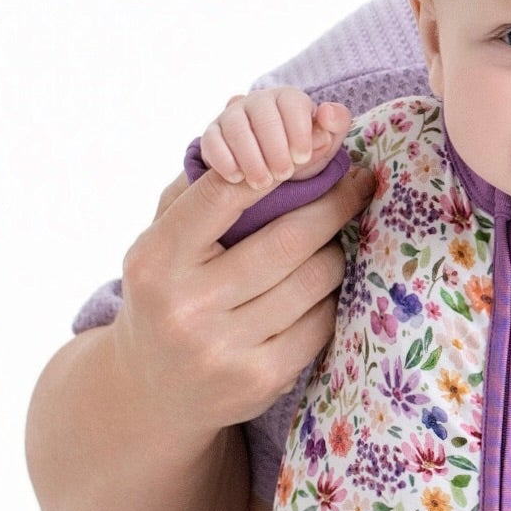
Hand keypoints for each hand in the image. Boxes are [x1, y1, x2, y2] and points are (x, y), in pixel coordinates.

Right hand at [114, 106, 375, 436]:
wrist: (151, 392)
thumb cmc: (165, 294)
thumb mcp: (159, 244)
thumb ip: (195, 191)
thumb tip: (242, 119)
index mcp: (157, 260)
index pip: (223, 196)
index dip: (278, 166)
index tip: (318, 148)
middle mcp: (187, 305)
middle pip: (288, 239)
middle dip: (333, 204)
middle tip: (359, 181)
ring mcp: (226, 347)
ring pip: (315, 280)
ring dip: (336, 251)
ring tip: (338, 236)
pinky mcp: (263, 379)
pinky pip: (322, 322)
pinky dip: (331, 298)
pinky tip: (326, 287)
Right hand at [200, 87, 350, 192]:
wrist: (271, 168)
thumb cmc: (301, 152)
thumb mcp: (323, 143)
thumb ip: (334, 126)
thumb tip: (329, 113)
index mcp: (287, 99)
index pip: (292, 101)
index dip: (298, 129)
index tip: (302, 157)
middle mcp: (258, 102)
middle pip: (263, 114)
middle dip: (274, 147)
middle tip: (284, 174)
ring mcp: (232, 116)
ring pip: (236, 127)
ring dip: (250, 157)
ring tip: (262, 182)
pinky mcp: (213, 134)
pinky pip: (212, 140)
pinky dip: (223, 159)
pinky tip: (236, 177)